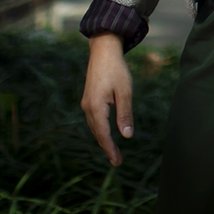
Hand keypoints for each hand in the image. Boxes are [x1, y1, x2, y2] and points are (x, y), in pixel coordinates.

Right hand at [80, 33, 134, 165]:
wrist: (103, 51)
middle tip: (117, 162)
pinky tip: (107, 134)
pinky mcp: (89, 99)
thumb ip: (125, 114)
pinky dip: (100, 130)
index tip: (117, 162)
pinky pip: (94, 120)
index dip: (110, 149)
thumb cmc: (116, 70)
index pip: (103, 135)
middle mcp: (88, 108)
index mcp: (96, 107)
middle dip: (107, 148)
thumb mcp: (125, 92)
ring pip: (95, 127)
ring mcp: (87, 103)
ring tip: (113, 151)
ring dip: (103, 140)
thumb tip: (126, 136)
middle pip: (97, 133)